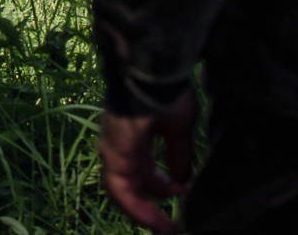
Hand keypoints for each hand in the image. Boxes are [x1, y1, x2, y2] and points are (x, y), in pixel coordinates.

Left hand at [97, 87, 196, 233]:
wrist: (154, 77)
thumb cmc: (165, 95)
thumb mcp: (178, 130)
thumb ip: (179, 156)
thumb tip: (184, 179)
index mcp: (134, 137)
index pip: (142, 170)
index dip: (162, 186)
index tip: (183, 194)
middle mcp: (120, 145)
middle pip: (132, 184)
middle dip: (152, 206)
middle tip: (173, 225)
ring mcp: (113, 151)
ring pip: (123, 193)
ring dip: (145, 214)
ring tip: (167, 229)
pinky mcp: (113, 156)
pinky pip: (121, 192)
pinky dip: (139, 210)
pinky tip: (159, 223)